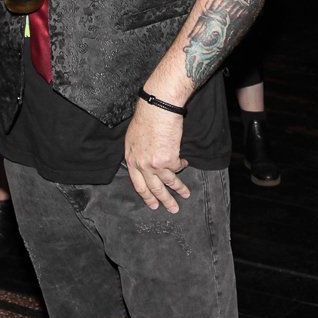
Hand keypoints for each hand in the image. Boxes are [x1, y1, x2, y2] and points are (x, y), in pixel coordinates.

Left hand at [123, 96, 190, 211]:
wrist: (158, 107)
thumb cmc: (147, 116)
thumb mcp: (133, 136)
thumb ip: (138, 152)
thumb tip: (145, 162)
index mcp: (131, 158)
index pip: (137, 184)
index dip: (146, 195)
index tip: (153, 204)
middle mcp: (141, 164)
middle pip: (153, 188)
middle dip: (163, 200)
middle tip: (171, 209)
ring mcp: (154, 164)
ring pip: (168, 182)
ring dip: (179, 189)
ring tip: (185, 195)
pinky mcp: (168, 160)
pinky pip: (178, 166)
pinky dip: (182, 165)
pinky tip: (184, 161)